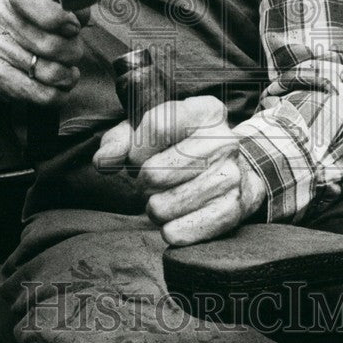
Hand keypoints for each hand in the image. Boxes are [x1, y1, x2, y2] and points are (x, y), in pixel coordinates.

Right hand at [0, 0, 84, 111]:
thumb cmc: (35, 25)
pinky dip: (59, 94)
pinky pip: (42, 94)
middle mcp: (0, 14)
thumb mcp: (54, 4)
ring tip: (67, 70)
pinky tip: (60, 86)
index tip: (73, 27)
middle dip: (73, 51)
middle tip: (73, 51)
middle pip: (50, 44)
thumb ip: (72, 6)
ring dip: (68, 75)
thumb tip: (80, 16)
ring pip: (51, 72)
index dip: (56, 16)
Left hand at [93, 95, 266, 245]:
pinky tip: (174, 222)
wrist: (239, 171)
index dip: (136, 149)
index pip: (157, 127)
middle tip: (152, 182)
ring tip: (165, 200)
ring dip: (155, 208)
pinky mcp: (234, 208)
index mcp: (205, 111)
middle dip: (143, 183)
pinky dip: (171, 231)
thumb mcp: (151, 133)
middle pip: (155, 172)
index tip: (138, 158)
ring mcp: (231, 175)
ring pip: (164, 205)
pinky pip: (184, 229)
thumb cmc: (184, 148)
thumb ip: (120, 141)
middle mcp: (224, 140)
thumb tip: (103, 161)